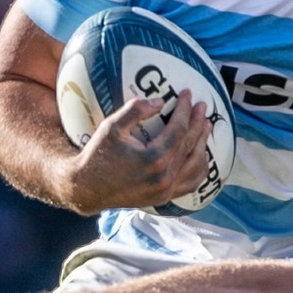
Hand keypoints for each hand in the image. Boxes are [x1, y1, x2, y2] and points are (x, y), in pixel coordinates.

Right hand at [60, 91, 213, 214]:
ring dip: (203, 144)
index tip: (188, 94)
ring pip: (196, 165)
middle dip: (198, 122)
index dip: (185, 109)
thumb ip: (136, 110)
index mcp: (154, 159)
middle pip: (190, 145)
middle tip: (202, 105)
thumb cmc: (97, 155)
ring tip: (205, 127)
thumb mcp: (111, 127)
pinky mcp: (163, 198)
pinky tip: (201, 156)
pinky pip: (190, 184)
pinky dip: (199, 169)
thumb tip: (160, 101)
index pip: (179, 129)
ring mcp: (166, 190)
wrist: (86, 188)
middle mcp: (164, 177)